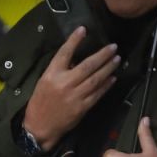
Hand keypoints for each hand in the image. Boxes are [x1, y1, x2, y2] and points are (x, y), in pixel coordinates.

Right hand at [21, 28, 119, 149]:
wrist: (39, 126)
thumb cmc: (40, 101)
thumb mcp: (44, 81)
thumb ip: (59, 70)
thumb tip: (76, 59)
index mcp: (51, 74)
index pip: (65, 53)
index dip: (74, 40)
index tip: (84, 29)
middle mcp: (64, 83)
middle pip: (87, 65)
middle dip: (102, 55)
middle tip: (113, 47)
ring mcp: (74, 96)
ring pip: (95, 79)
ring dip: (108, 68)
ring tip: (117, 59)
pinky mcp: (82, 108)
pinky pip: (97, 94)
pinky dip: (106, 85)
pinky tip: (113, 78)